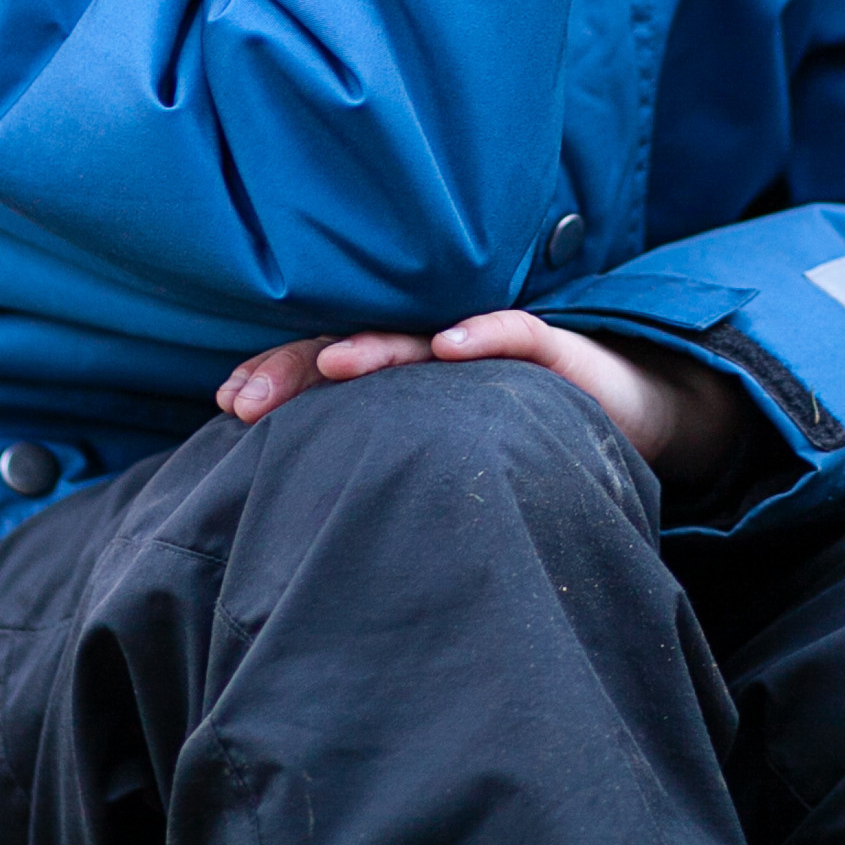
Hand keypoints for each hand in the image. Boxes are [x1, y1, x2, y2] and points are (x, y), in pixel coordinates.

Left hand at [216, 311, 750, 487]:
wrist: (619, 406)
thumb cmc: (511, 431)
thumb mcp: (436, 448)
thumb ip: (380, 460)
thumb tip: (293, 514)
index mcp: (399, 373)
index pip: (323, 365)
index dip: (277, 377)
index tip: (225, 405)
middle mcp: (431, 349)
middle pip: (353, 347)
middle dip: (296, 368)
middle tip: (244, 400)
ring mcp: (483, 342)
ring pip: (417, 337)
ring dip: (373, 348)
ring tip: (334, 365)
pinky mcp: (545, 345)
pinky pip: (511, 330)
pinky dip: (480, 333)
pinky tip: (450, 345)